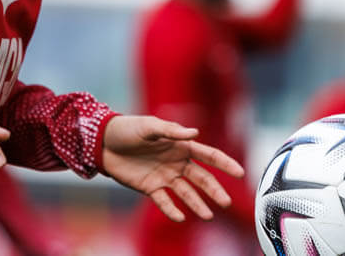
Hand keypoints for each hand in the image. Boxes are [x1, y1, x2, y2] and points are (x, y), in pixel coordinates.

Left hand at [100, 115, 243, 221]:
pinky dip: (172, 209)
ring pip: (186, 193)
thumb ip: (171, 131)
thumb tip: (195, 133)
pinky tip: (180, 217)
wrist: (104, 142)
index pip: (208, 155)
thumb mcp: (149, 126)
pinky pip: (164, 201)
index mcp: (180, 146)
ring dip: (197, 203)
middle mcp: (177, 162)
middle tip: (225, 202)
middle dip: (214, 190)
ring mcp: (165, 176)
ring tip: (207, 215)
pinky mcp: (150, 187)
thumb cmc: (128, 129)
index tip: (240, 172)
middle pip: (201, 178)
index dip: (224, 163)